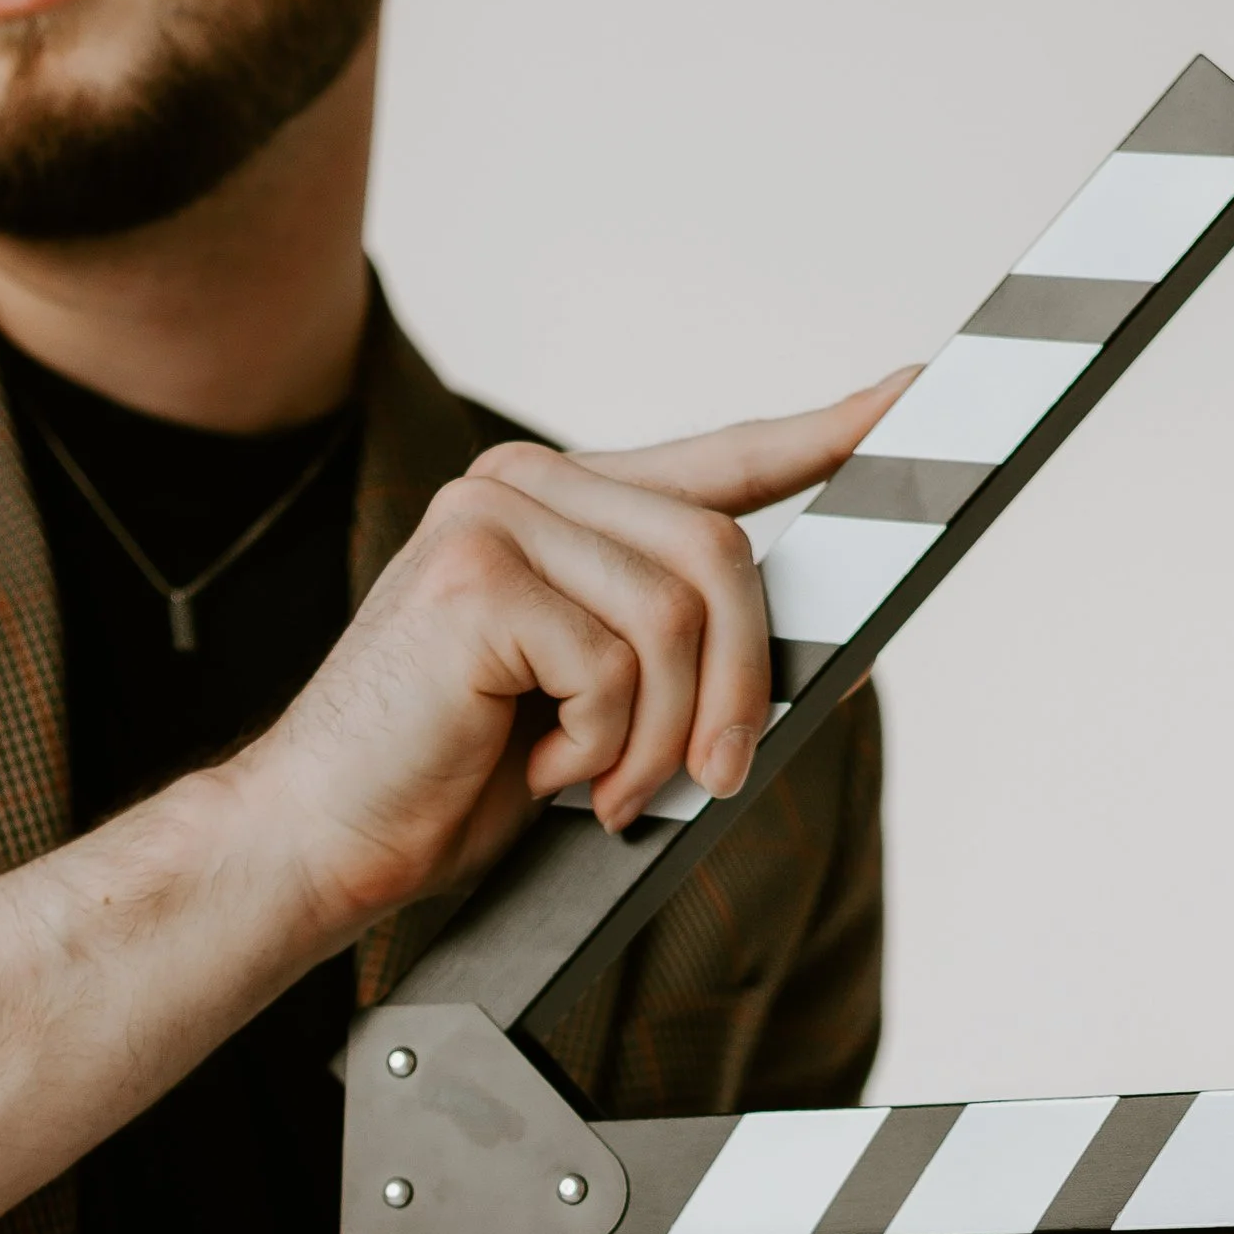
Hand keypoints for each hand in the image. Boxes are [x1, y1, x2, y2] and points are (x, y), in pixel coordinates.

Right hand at [236, 370, 912, 935]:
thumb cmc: (455, 781)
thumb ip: (685, 659)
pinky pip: (618, 668)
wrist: (324, 837)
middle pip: (723, 553)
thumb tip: (828, 652)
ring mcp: (494, 517)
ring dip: (659, 739)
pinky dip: (600, 749)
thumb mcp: (601, 712)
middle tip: (712, 780)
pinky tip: (535, 770)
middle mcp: (524, 483)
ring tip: (598, 788)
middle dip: (741, 687)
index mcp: (558, 503)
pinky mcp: (476, 577)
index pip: (717, 460)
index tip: (909, 396)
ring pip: (680, 620)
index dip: (822, 433)